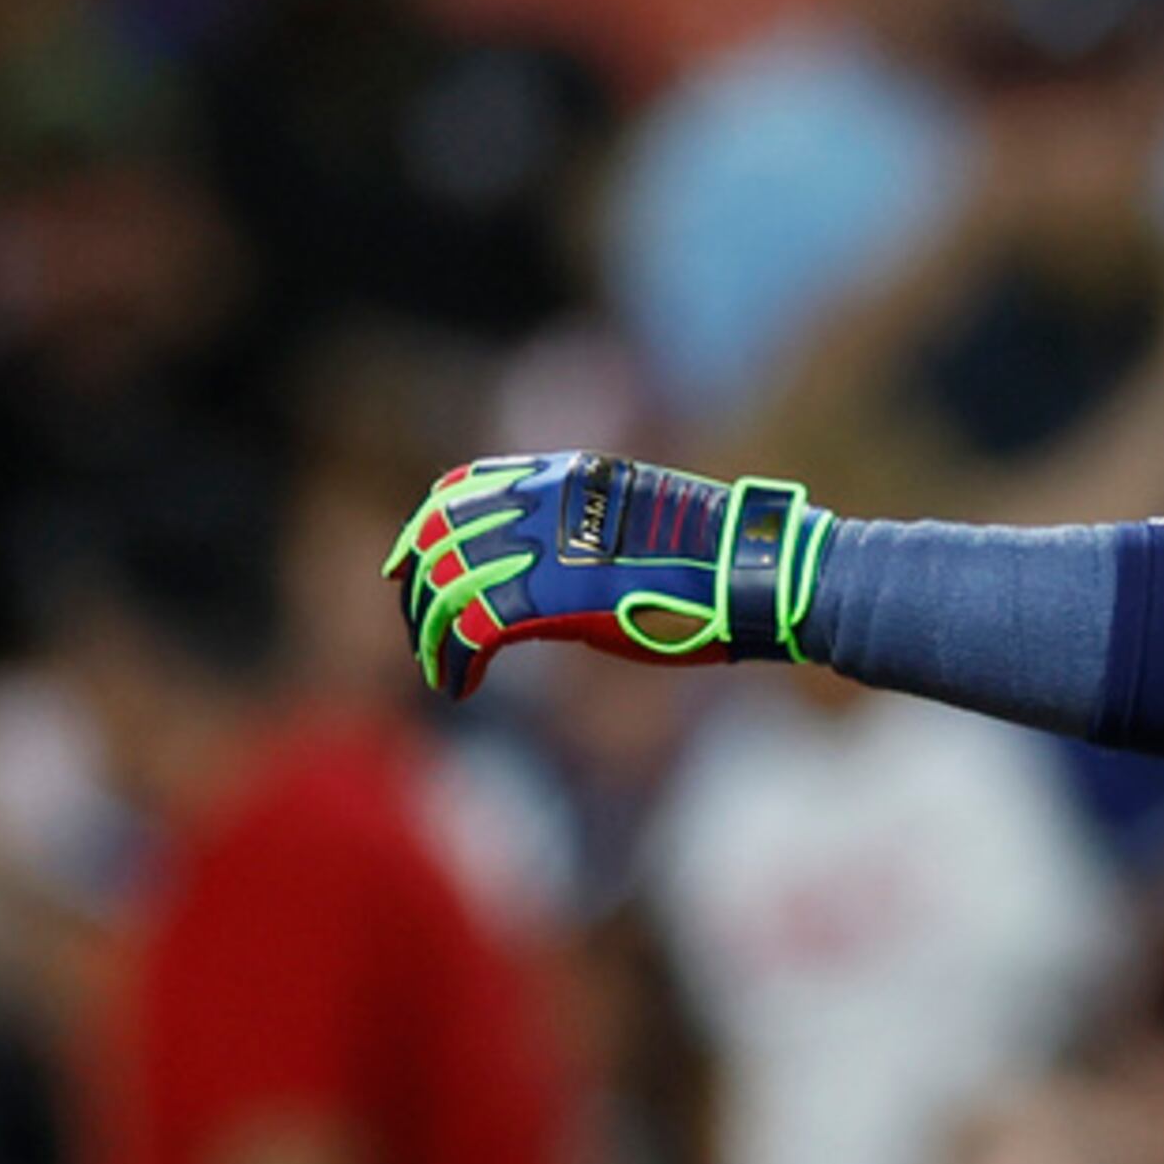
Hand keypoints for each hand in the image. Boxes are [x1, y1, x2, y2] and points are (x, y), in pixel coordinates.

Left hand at [384, 454, 827, 700]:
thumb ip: (585, 539)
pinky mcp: (550, 597)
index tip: (408, 564)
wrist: (756, 573)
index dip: (424, 525)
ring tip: (439, 672)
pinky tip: (461, 687)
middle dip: (418, 592)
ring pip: (446, 587)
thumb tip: (549, 577)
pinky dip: (454, 661)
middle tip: (422, 637)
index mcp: (568, 476)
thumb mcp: (640, 528)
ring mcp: (546, 545)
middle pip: (441, 536)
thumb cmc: (720, 563)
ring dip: (432, 636)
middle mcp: (545, 501)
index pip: (462, 485)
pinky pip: (471, 629)